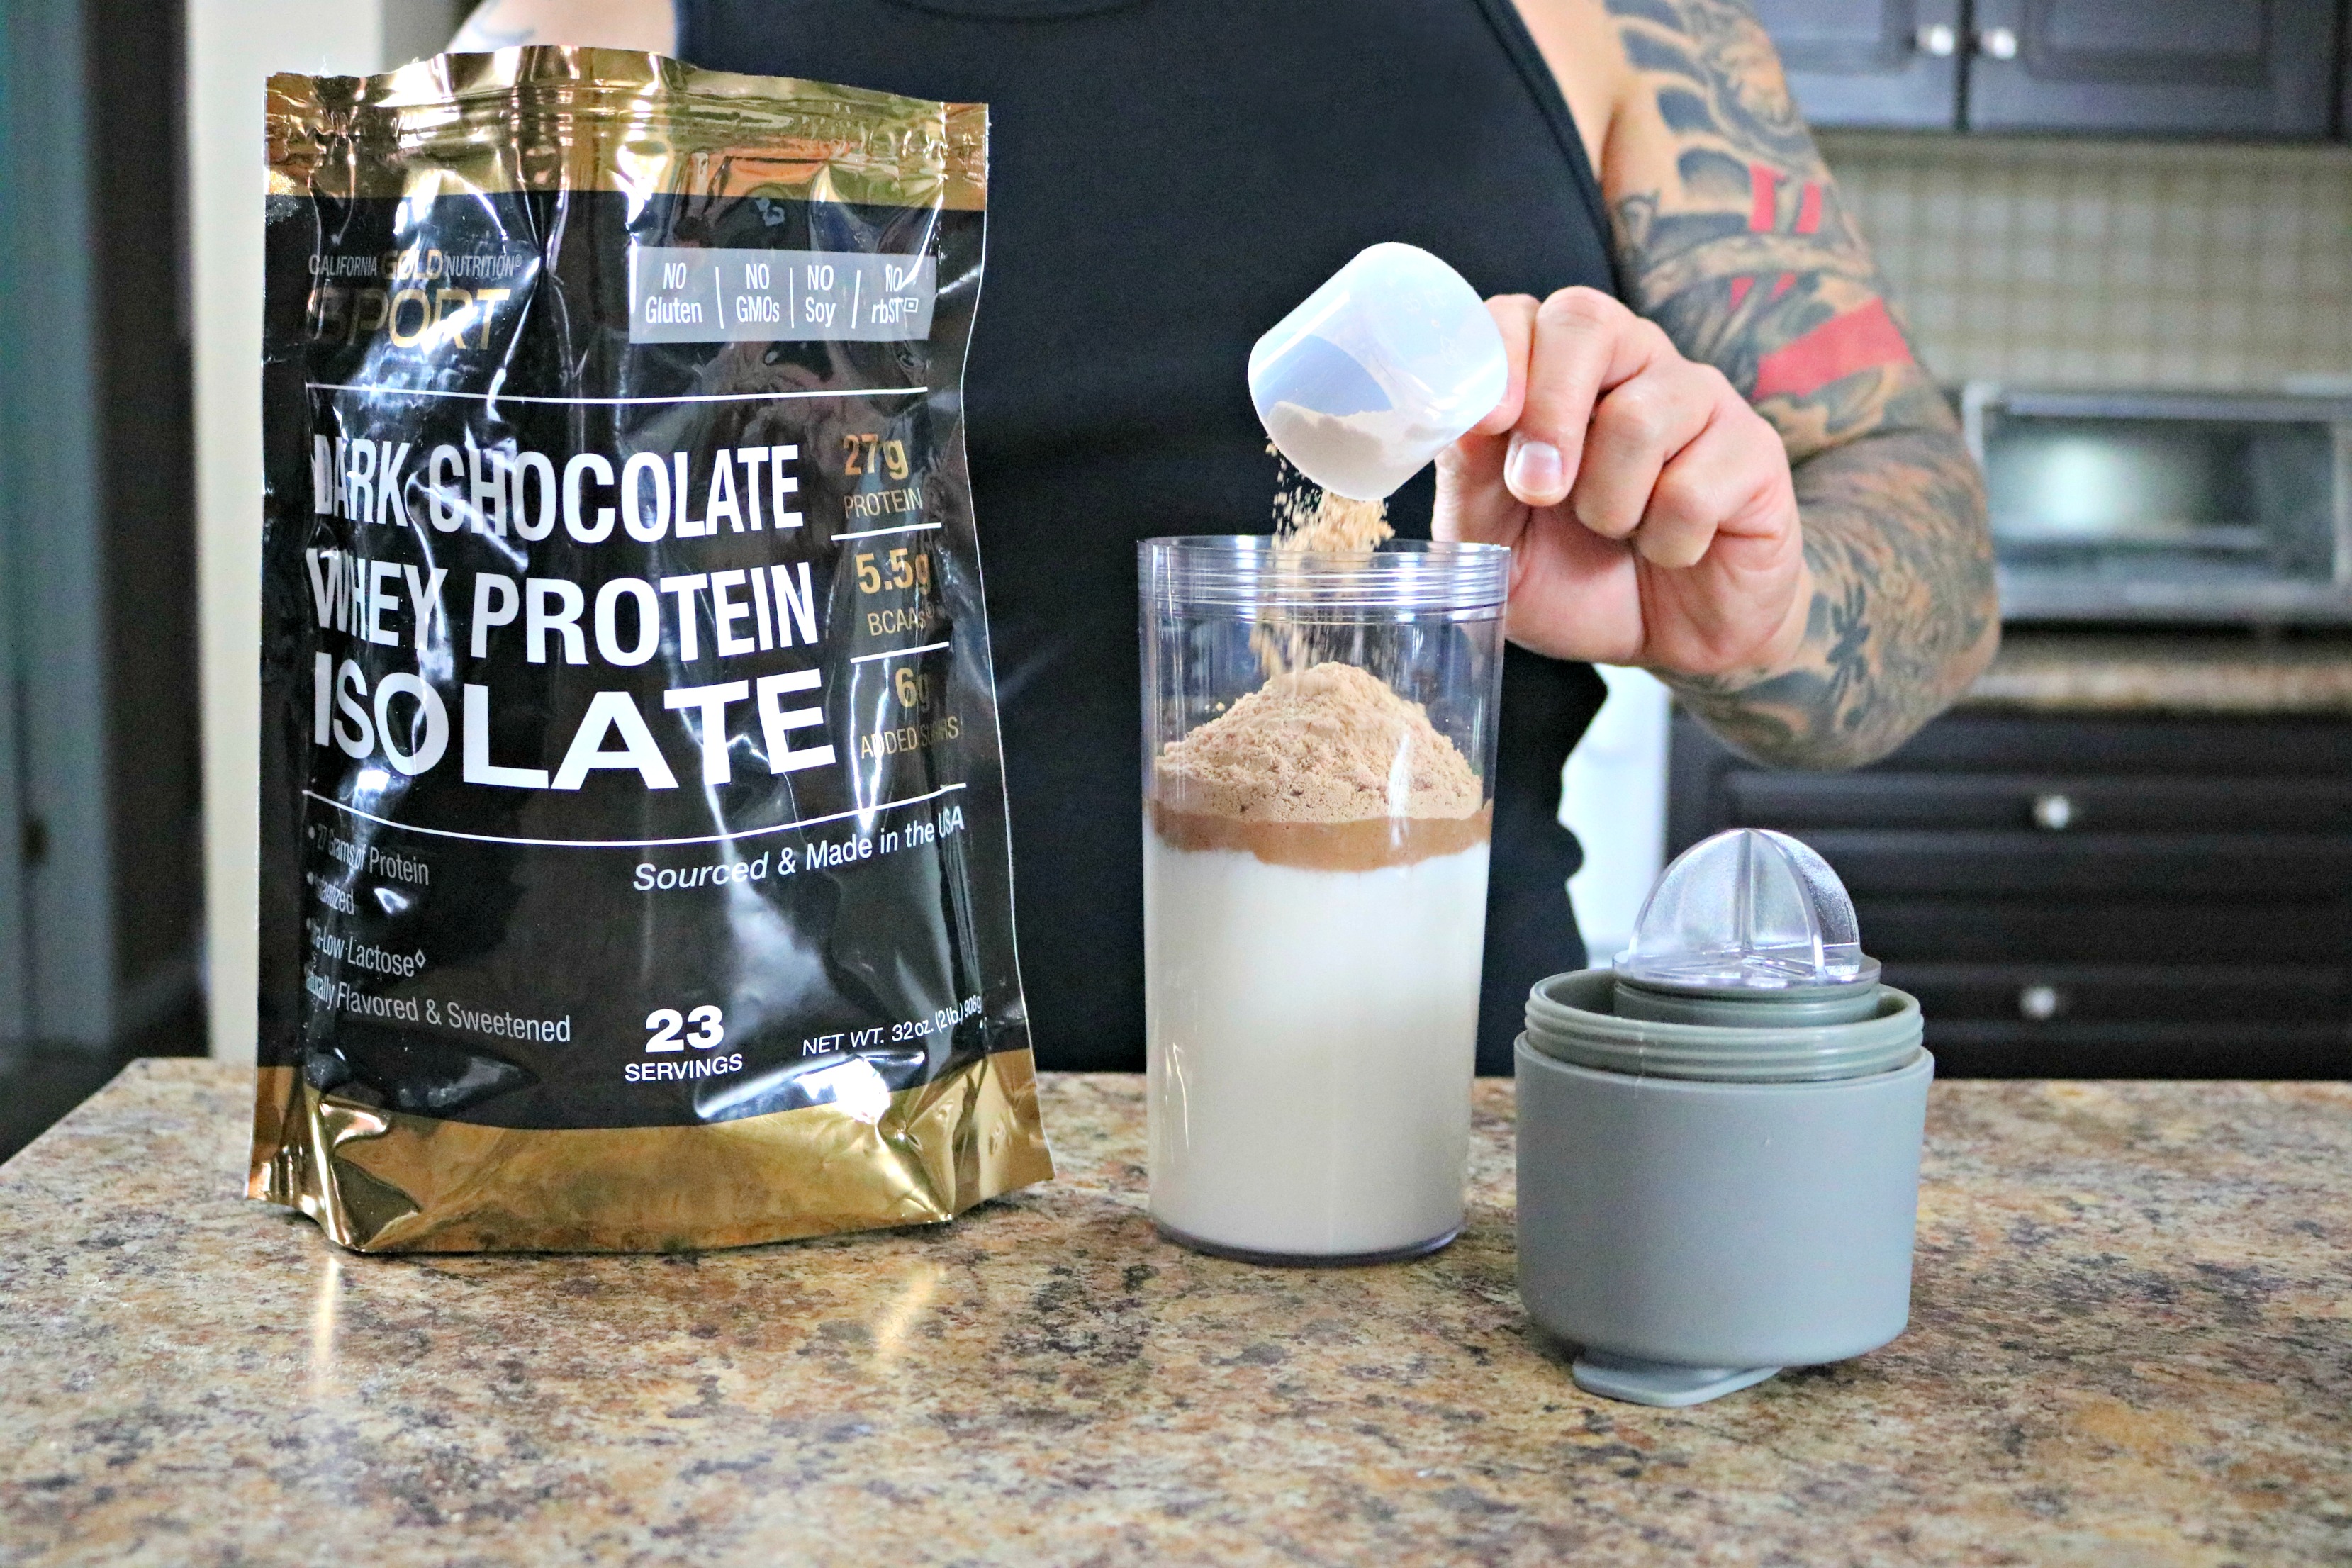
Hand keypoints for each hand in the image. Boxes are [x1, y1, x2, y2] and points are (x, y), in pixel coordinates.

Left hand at [1433, 287, 1809, 679]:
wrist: (1666, 641)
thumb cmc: (1571, 577)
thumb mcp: (1492, 541)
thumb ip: (1468, 477)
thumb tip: (1462, 417)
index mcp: (1555, 369)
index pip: (1522, 314)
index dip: (1499, 357)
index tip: (1488, 423)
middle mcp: (1629, 362)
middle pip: (1587, 323)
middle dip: (1549, 413)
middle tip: (1537, 493)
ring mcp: (1698, 398)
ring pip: (1639, 417)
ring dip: (1607, 505)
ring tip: (1615, 533)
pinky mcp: (1754, 450)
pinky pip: (1694, 488)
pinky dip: (1667, 543)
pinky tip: (1673, 551)